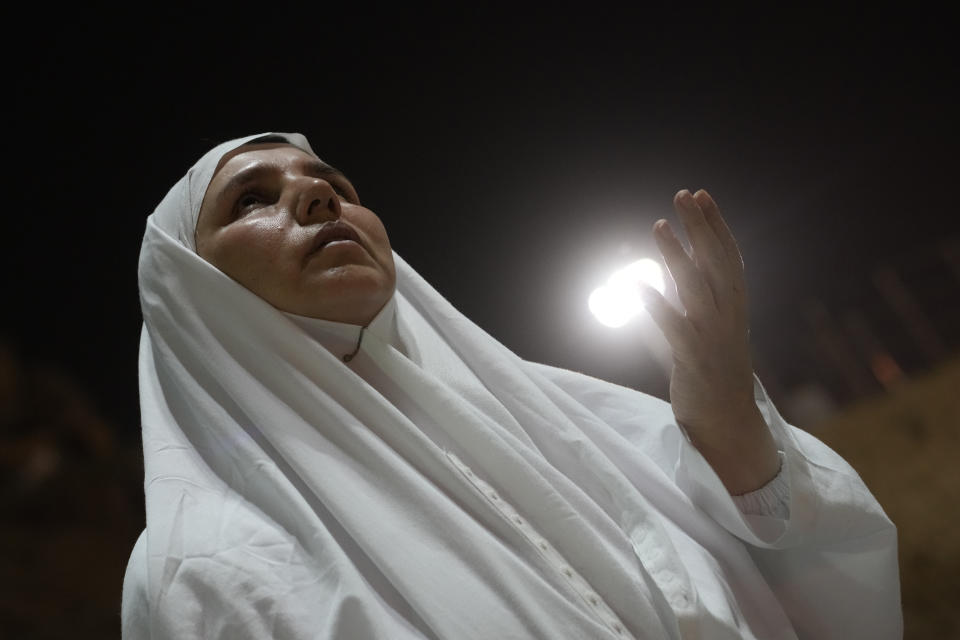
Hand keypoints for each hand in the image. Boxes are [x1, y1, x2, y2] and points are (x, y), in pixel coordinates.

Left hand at [640, 189, 779, 494]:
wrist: (729, 423)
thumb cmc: (716, 372)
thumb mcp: (711, 328)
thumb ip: (695, 296)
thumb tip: (676, 263)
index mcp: (736, 307)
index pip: (729, 256)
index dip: (715, 224)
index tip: (701, 195)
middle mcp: (729, 316)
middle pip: (716, 262)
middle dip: (700, 226)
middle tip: (683, 194)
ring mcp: (712, 337)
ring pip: (695, 287)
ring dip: (676, 255)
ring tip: (657, 225)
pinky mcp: (692, 359)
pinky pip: (672, 326)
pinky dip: (655, 303)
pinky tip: (635, 284)